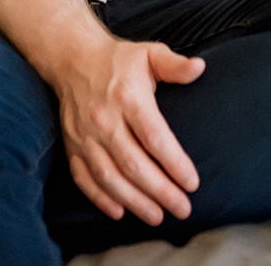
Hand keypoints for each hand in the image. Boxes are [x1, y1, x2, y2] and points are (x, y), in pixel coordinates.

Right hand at [52, 36, 205, 225]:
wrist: (72, 58)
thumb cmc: (119, 60)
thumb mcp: (149, 53)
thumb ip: (174, 64)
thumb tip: (199, 67)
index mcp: (128, 98)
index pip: (154, 137)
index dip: (174, 163)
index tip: (192, 183)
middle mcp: (104, 120)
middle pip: (134, 164)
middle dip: (160, 191)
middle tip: (183, 209)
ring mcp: (84, 136)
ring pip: (109, 176)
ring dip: (134, 201)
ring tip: (157, 217)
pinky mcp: (71, 145)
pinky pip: (83, 178)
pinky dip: (100, 198)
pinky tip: (119, 212)